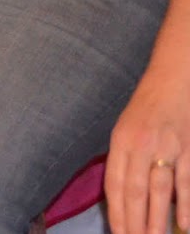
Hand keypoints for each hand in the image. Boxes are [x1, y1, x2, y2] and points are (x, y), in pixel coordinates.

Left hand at [106, 63, 189, 233]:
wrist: (175, 78)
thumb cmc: (147, 105)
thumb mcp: (125, 128)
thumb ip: (124, 158)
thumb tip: (122, 195)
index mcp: (121, 140)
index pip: (115, 184)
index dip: (116, 211)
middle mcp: (142, 145)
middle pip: (135, 191)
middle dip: (134, 222)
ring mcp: (168, 147)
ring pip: (160, 190)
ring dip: (157, 219)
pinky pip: (187, 181)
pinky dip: (187, 204)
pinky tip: (184, 225)